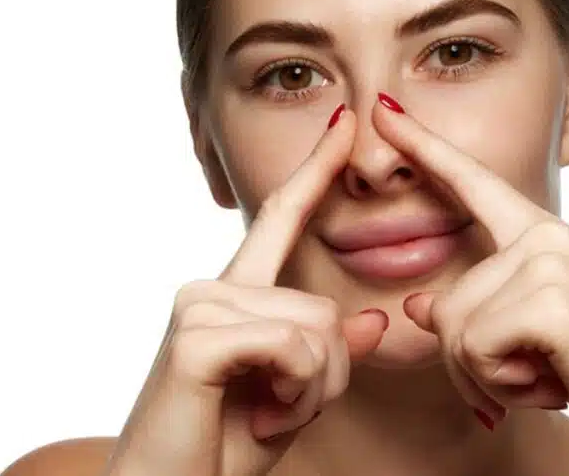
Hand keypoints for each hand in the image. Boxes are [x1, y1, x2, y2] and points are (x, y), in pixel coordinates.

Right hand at [105, 109, 388, 475]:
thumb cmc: (224, 445)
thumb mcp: (294, 396)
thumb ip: (328, 355)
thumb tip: (372, 320)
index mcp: (237, 295)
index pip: (282, 218)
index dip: (316, 169)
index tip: (344, 124)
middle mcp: (214, 287)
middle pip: (325, 308)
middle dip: (327, 374)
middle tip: (281, 408)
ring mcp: (201, 304)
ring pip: (316, 329)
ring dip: (310, 390)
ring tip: (265, 413)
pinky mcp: (196, 333)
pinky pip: (292, 347)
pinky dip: (294, 392)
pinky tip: (259, 414)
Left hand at [372, 95, 568, 469]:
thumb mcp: (532, 336)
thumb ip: (478, 311)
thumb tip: (419, 305)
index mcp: (543, 236)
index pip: (472, 183)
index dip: (423, 146)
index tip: (383, 107)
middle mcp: (544, 236)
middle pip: (446, 305)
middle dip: (472, 363)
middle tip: (534, 375)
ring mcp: (548, 260)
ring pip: (453, 331)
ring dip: (490, 379)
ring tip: (549, 376)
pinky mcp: (548, 299)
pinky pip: (473, 350)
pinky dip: (502, 386)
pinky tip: (552, 383)